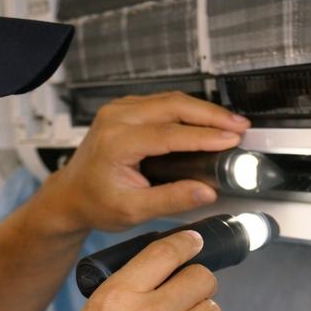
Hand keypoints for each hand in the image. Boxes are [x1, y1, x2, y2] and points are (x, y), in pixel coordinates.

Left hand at [36, 92, 250, 234]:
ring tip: (231, 123)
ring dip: (203, 110)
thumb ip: (171, 200)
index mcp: (116, 143)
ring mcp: (119, 110)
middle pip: (173, 106)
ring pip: (170, 99)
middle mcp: (116, 119)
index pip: (169, 134)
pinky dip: (188, 109)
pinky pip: (162, 101)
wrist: (70, 195)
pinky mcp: (125, 108)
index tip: (231, 140)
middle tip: (240, 126)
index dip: (204, 136)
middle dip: (211, 115)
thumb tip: (207, 192)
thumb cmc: (95, 203)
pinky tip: (207, 120)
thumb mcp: (133, 210)